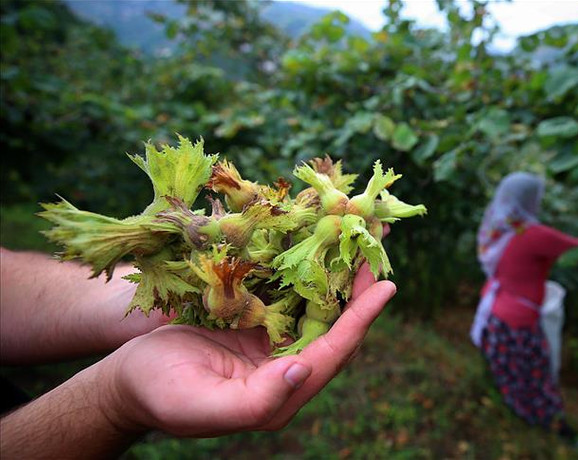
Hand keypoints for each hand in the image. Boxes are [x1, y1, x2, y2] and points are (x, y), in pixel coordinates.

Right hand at [99, 265, 395, 436]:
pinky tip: (319, 243)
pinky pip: (293, 296)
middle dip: (359, 288)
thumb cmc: (158, 394)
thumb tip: (303, 372)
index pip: (332, 355)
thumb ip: (256, 400)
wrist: (127, 381)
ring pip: (318, 307)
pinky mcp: (259, 325)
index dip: (360, 321)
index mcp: (281, 395)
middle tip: (377, 244)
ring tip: (360, 236)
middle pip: (335, 327)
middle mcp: (287, 371)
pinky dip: (308, 270)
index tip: (386, 288)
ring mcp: (274, 346)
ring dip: (340, 273)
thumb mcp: (201, 405)